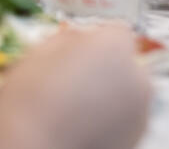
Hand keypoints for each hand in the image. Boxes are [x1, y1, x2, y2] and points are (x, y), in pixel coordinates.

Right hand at [0, 25, 151, 148]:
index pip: (117, 30)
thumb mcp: (37, 53)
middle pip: (125, 62)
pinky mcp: (135, 140)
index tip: (78, 47)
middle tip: (70, 78)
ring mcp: (140, 114)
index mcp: (114, 49)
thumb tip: (76, 40)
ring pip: (126, 92)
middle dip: (104, 67)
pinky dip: (107, 119)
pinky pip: (123, 119)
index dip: (96, 37)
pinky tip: (77, 125)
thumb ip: (66, 40)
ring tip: (71, 106)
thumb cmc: (28, 102)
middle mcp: (137, 79)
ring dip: (106, 94)